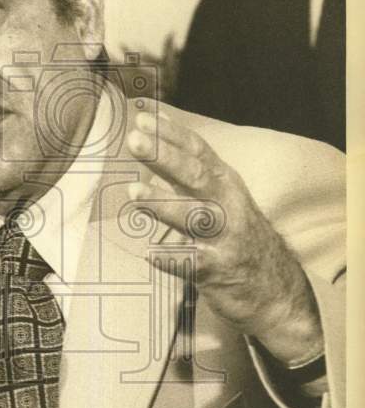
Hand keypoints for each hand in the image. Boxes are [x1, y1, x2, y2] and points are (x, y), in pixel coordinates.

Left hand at [125, 111, 321, 364]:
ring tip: (134, 191)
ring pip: (194, 217)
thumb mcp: (219, 197)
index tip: (142, 117)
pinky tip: (149, 253)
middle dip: (166, 157)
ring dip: (164, 203)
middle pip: (195, 176)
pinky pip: (192, 264)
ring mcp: (224, 239)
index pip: (198, 151)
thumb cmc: (234, 234)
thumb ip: (186, 172)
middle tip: (135, 140)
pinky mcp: (218, 271)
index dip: (171, 133)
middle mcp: (228, 205)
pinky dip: (172, 259)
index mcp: (225, 182)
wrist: (274, 289)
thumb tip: (148, 141)